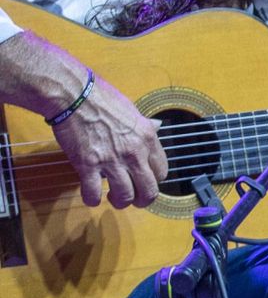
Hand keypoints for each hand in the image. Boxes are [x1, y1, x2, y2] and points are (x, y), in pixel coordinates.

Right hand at [53, 74, 166, 208]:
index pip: (162, 171)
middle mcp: (134, 152)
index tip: (144, 180)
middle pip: (149, 190)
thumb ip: (144, 125)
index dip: (154, 180)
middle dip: (143, 200)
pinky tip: (92, 196)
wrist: (74, 95)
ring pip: (125, 196)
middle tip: (134, 199)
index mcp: (147, 138)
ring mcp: (111, 159)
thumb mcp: (133, 111)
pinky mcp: (87, 164)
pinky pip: (93, 193)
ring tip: (112, 196)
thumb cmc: (102, 99)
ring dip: (120, 202)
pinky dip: (92, 199)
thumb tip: (157, 126)